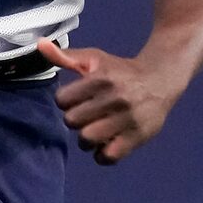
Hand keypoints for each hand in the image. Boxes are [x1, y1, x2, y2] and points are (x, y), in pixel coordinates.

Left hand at [35, 40, 185, 165]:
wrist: (161, 79)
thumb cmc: (121, 70)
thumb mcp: (96, 59)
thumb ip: (67, 56)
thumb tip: (40, 45)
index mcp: (101, 78)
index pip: (62, 100)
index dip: (66, 101)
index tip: (76, 100)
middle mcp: (114, 99)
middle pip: (72, 121)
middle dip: (75, 120)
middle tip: (86, 116)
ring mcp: (127, 119)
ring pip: (87, 139)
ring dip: (86, 139)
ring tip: (94, 132)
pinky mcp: (137, 137)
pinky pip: (108, 156)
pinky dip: (102, 155)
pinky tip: (105, 145)